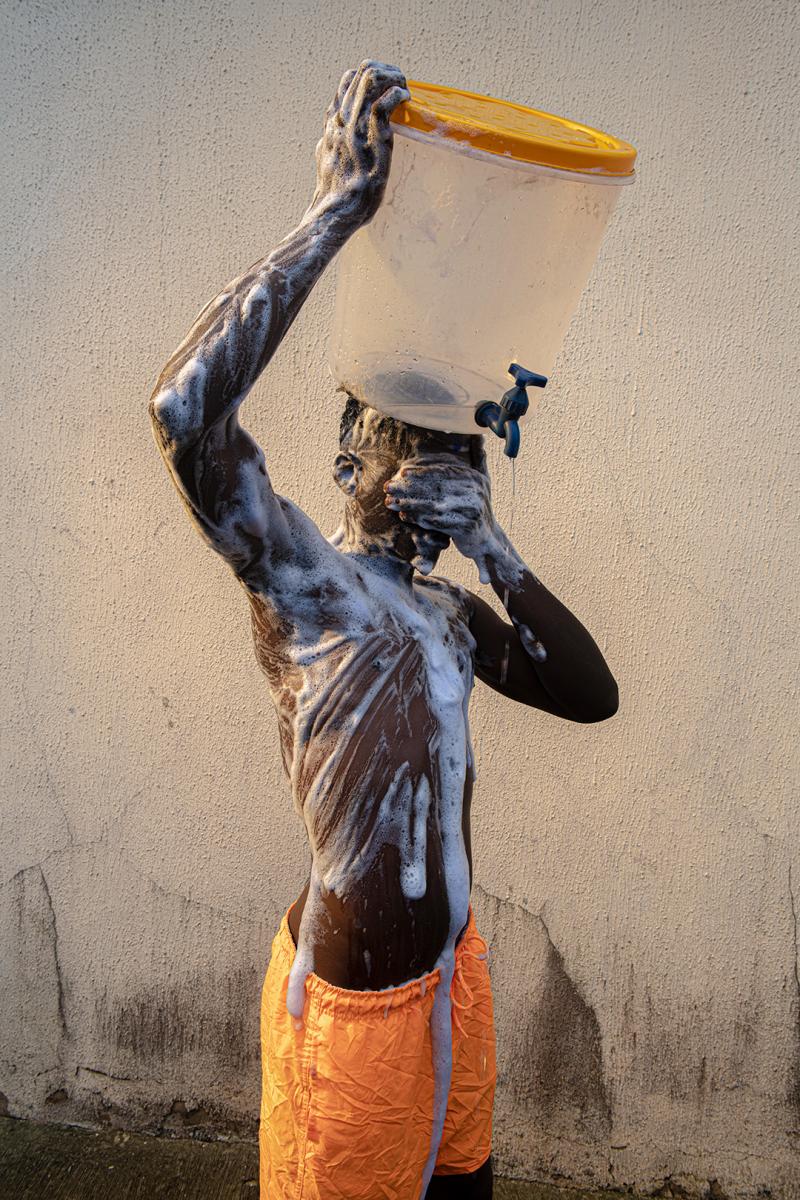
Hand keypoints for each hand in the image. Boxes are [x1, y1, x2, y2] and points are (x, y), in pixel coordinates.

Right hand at [310, 61, 408, 231]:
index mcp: (332, 123)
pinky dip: (398, 93)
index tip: (385, 90)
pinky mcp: (372, 135)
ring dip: (394, 77)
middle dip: (386, 72)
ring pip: (372, 78)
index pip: (346, 82)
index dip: (368, 79)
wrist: (335, 212)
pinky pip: (386, 99)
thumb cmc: (335, 195)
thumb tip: (328, 139)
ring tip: (404, 89)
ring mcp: (355, 125)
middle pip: (361, 72)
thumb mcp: (325, 160)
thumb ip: (329, 143)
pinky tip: (405, 99)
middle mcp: (341, 118)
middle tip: (400, 85)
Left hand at [384, 454, 500, 581]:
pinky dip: (419, 519)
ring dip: (409, 503)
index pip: (444, 471)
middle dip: (409, 487)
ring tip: (390, 502)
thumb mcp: (483, 480)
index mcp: (475, 478)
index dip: (421, 471)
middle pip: (435, 487)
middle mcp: (475, 493)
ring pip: (433, 505)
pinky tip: (404, 516)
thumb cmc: (479, 507)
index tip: (401, 472)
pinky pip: (437, 523)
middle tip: (388, 487)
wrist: (487, 539)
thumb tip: (478, 435)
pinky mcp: (465, 529)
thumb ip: (478, 457)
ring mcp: (471, 511)